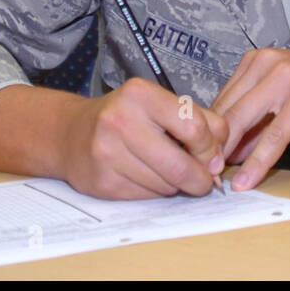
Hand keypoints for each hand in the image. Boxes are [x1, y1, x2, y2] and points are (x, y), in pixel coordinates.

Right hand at [60, 78, 228, 199]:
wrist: (71, 134)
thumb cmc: (126, 118)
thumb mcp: (161, 105)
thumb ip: (200, 121)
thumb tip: (218, 159)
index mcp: (141, 94)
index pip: (194, 126)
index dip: (210, 148)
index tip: (211, 156)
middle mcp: (120, 119)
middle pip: (181, 164)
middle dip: (200, 178)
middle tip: (203, 179)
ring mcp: (107, 152)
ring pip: (167, 185)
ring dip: (177, 185)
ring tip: (167, 170)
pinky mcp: (103, 181)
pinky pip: (148, 196)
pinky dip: (157, 192)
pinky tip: (147, 177)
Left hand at [211, 48, 289, 190]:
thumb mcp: (285, 106)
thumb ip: (256, 124)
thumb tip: (229, 152)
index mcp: (258, 60)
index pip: (222, 99)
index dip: (209, 132)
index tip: (200, 158)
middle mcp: (268, 62)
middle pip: (228, 110)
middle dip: (213, 145)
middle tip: (202, 173)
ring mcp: (287, 77)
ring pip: (245, 121)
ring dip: (229, 154)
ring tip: (217, 179)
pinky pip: (274, 135)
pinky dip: (258, 161)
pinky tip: (248, 179)